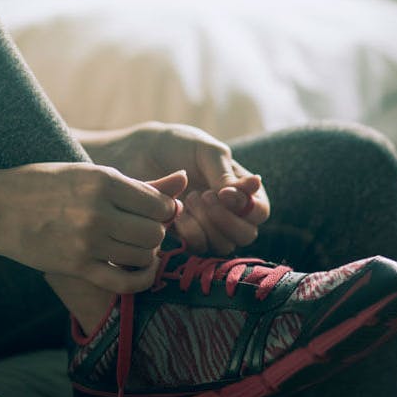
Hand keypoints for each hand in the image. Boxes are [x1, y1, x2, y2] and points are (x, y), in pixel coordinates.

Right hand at [0, 162, 186, 293]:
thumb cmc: (45, 184)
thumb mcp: (91, 174)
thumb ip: (140, 182)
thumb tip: (184, 180)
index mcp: (104, 181)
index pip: (160, 204)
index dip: (165, 211)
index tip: (154, 212)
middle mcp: (99, 210)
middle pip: (155, 231)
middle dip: (156, 233)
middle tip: (143, 230)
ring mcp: (88, 240)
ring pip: (144, 255)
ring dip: (147, 254)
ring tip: (135, 246)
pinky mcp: (77, 266)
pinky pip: (125, 281)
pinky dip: (141, 279)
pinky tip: (140, 270)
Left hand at [80, 122, 269, 254]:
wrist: (136, 154)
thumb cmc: (175, 146)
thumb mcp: (204, 150)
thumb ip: (226, 172)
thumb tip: (253, 188)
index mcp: (241, 189)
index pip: (260, 210)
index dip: (246, 207)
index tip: (223, 193)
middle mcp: (230, 212)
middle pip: (247, 235)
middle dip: (225, 220)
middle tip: (202, 197)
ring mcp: (208, 228)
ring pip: (224, 246)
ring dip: (207, 225)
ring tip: (188, 200)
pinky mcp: (186, 238)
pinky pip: (199, 249)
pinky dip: (190, 234)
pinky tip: (177, 214)